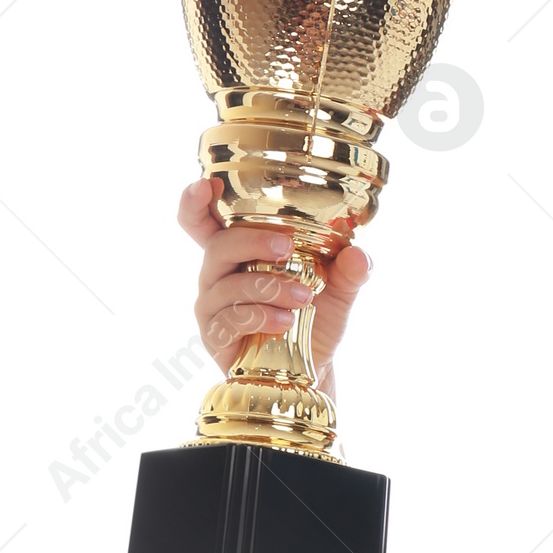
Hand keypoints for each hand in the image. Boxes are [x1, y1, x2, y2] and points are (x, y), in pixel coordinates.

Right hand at [177, 175, 372, 379]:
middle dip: (252, 242)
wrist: (313, 368)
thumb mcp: (338, 290)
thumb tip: (358, 256)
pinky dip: (261, 317)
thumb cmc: (314, 319)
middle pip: (218, 246)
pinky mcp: (216, 336)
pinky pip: (231, 320)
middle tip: (286, 247)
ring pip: (228, 285)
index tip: (207, 185)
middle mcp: (218, 273)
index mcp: (238, 251)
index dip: (195, 200)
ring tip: (304, 297)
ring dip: (268, 286)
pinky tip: (286, 321)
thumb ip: (349, 270)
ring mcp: (213, 305)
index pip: (202, 220)